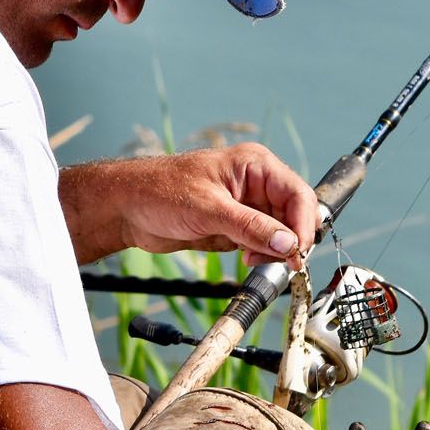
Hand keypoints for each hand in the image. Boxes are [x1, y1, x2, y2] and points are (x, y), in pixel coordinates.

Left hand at [58, 144, 319, 265]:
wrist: (126, 209)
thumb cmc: (159, 192)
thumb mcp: (208, 209)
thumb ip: (250, 227)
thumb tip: (288, 244)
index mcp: (255, 165)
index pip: (298, 195)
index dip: (303, 225)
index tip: (298, 253)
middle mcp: (256, 184)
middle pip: (293, 216)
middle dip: (289, 241)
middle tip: (280, 263)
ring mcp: (247, 206)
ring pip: (279, 233)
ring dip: (273, 250)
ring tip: (252, 259)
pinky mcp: (235, 226)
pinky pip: (260, 243)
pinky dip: (259, 255)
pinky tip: (244, 258)